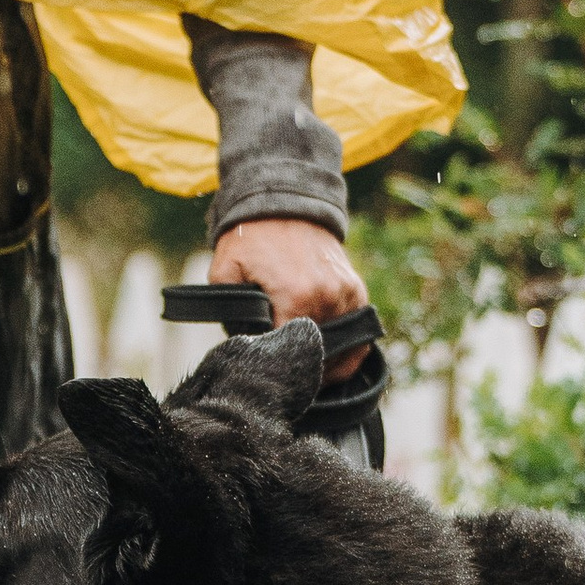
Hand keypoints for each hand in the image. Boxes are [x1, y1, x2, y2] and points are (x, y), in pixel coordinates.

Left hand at [209, 216, 367, 376]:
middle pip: (318, 356)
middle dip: (301, 370)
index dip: (277, 368)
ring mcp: (346, 295)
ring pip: (343, 350)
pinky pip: (359, 335)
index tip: (267, 375)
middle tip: (284, 380)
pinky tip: (330, 363)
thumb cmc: (251, 239)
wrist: (285, 203)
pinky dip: (348, 352)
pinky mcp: (356, 290)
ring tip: (306, 375)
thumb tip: (243, 344)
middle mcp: (327, 298)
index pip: (290, 352)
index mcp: (295, 297)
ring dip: (325, 365)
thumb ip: (229, 311)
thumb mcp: (225, 271)